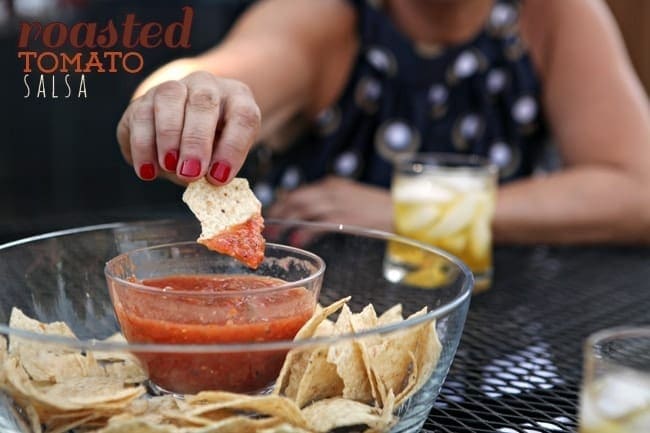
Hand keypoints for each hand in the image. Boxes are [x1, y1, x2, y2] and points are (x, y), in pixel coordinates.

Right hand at [116, 71, 260, 183]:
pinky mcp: (143, 100)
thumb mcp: (224, 157)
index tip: (219, 177)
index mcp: (237, 99)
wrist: (183, 130)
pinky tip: (148, 171)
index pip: (243, 117)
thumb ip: (218, 167)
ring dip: (168, 136)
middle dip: (196, 140)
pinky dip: (143, 146)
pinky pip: (141, 116)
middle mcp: (206, 86)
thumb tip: (206, 181)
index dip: (232, 148)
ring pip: (169, 98)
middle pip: (204, 101)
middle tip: (191, 173)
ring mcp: (174, 88)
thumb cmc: (212, 146)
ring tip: (169, 167)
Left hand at [267, 176, 392, 230]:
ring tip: (274, 235)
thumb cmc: (376, 209)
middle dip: (278, 212)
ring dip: (286, 222)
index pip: (299, 192)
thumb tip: (305, 221)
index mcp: (331, 184)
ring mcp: (337, 203)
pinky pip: (318, 224)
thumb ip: (328, 206)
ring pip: (303, 210)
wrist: (401, 210)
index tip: (271, 214)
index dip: (282, 204)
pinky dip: (304, 231)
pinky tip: (296, 239)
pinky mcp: (345, 218)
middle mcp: (330, 191)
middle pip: (296, 199)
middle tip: (266, 226)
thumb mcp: (349, 200)